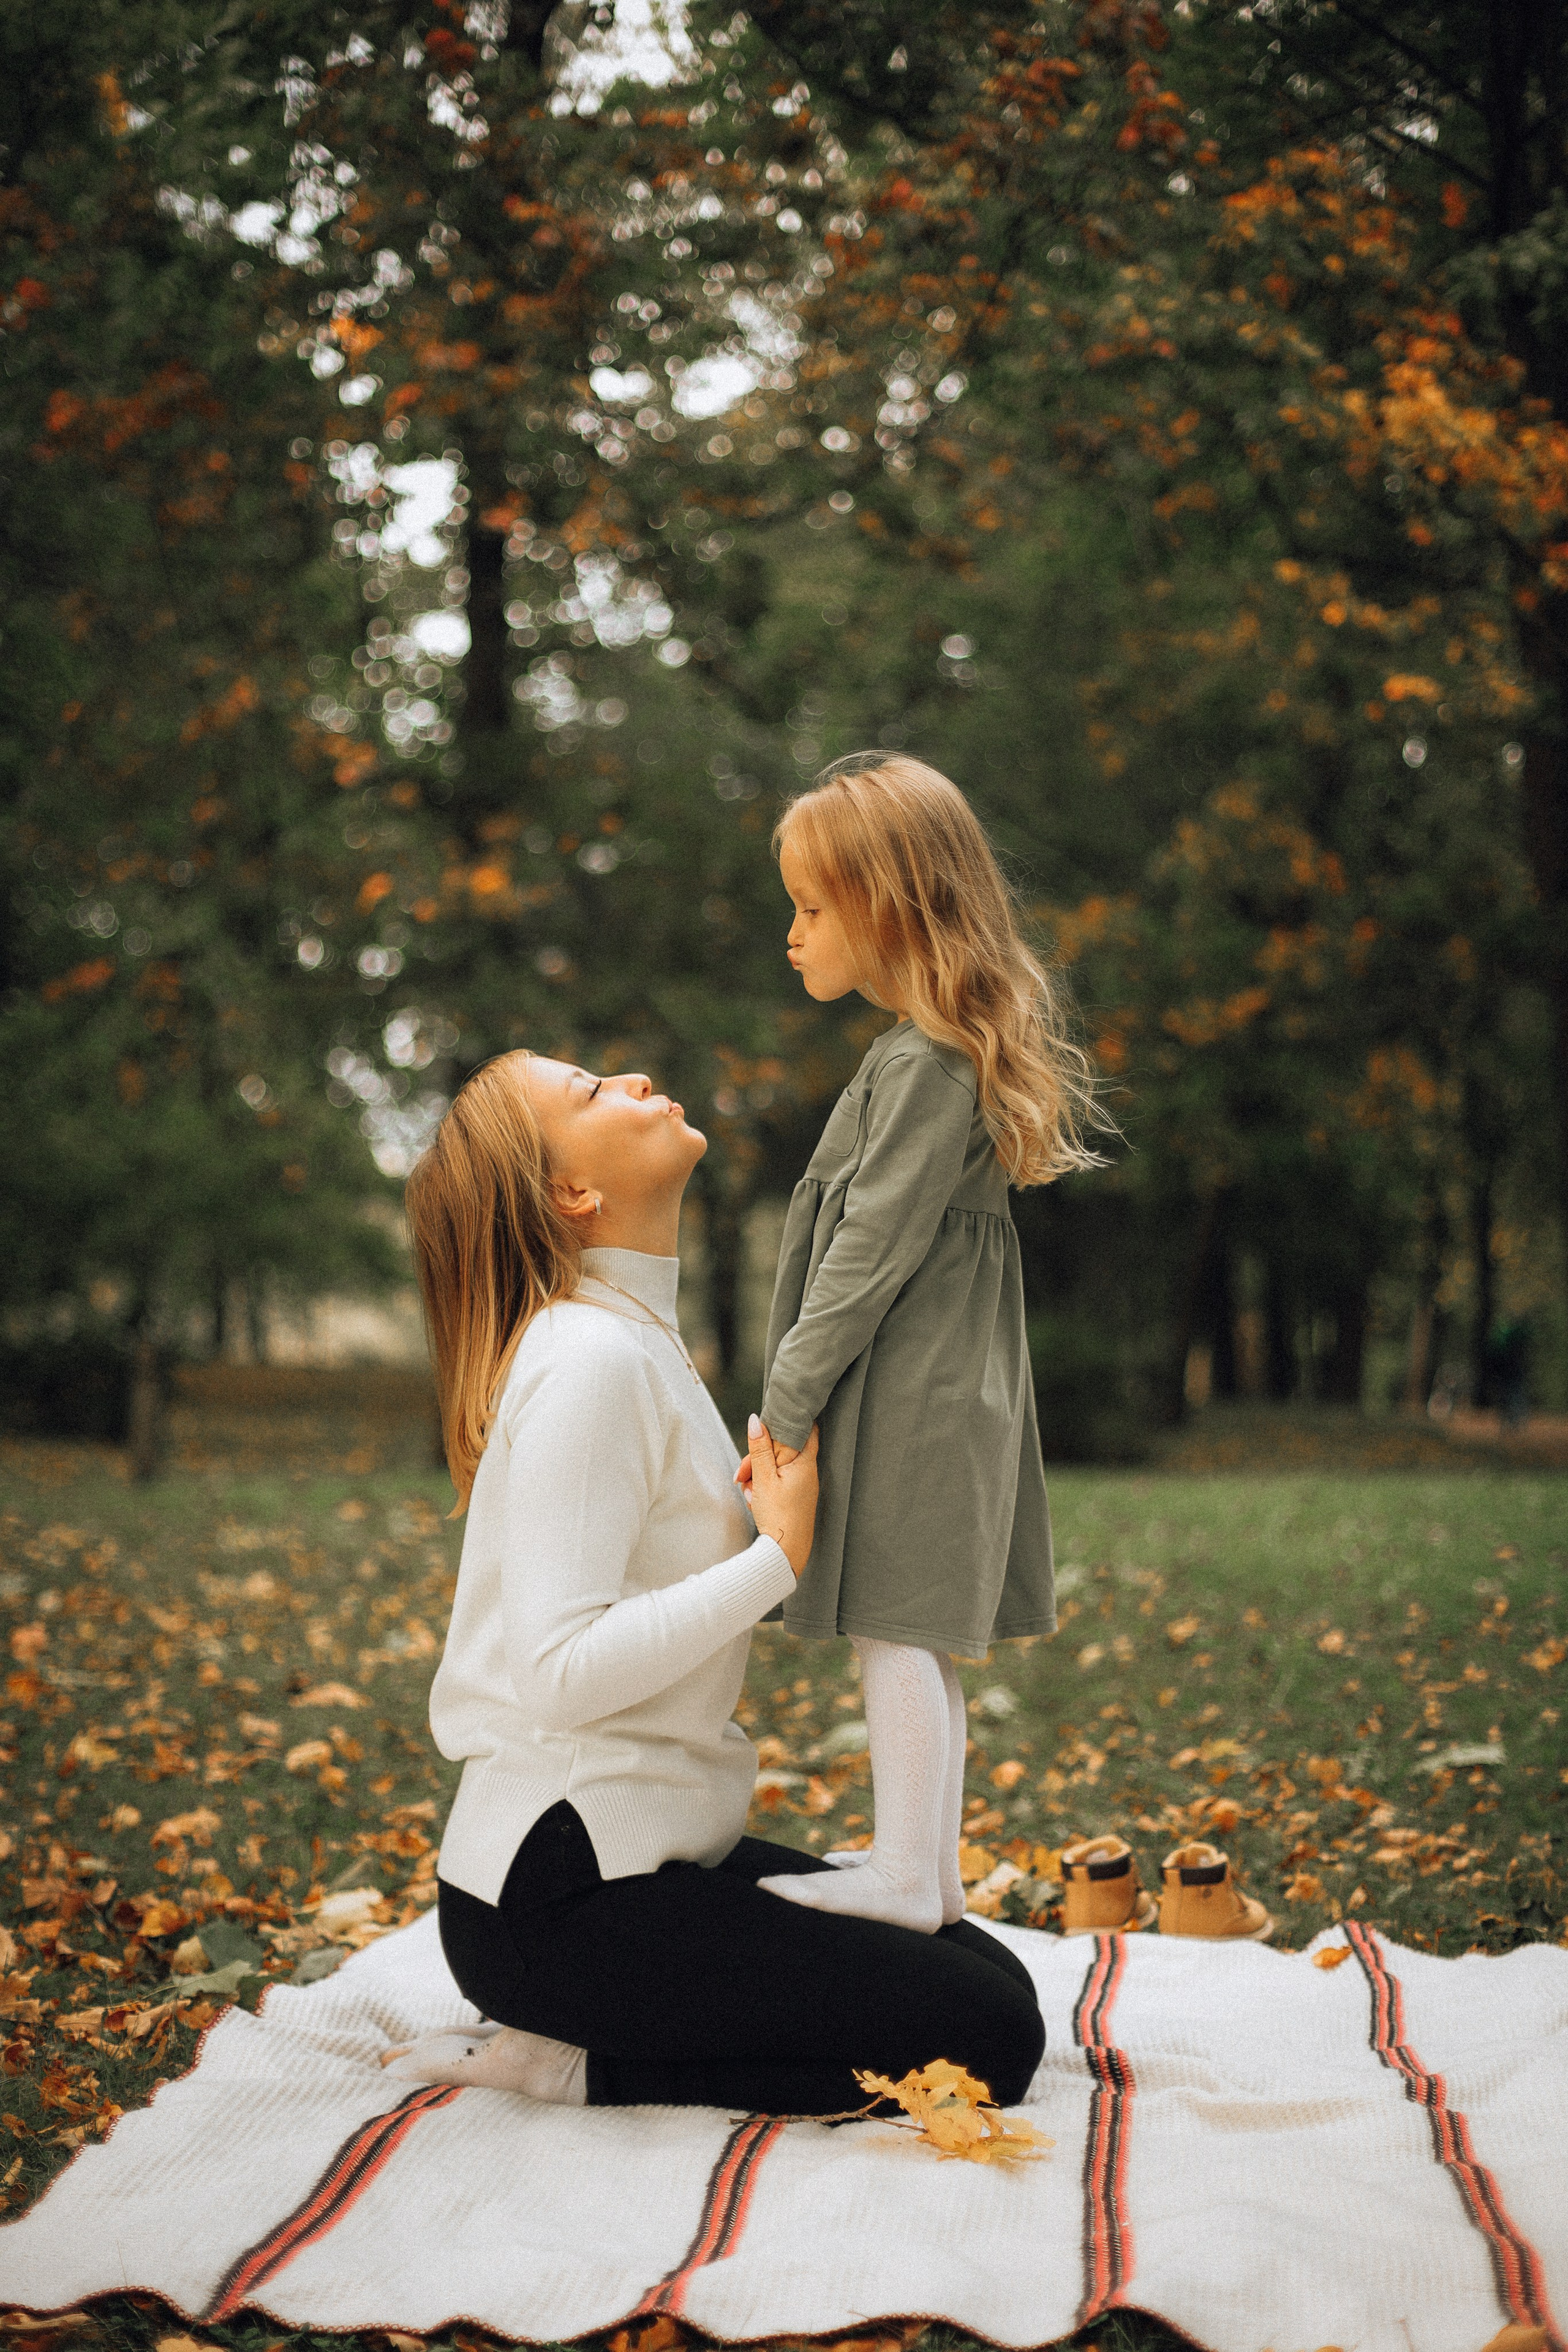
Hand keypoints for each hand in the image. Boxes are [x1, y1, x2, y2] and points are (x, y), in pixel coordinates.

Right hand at [743, 1415, 817, 1576]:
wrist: (785, 1552)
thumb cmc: (777, 1515)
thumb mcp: (763, 1479)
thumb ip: (759, 1449)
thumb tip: (756, 1420)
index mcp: (804, 1462)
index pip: (804, 1428)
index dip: (783, 1426)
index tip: (765, 1432)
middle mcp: (808, 1471)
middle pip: (781, 1451)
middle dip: (758, 1460)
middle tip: (742, 1476)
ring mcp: (802, 1485)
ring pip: (776, 1468)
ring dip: (758, 1477)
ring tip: (750, 1494)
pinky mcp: (796, 1497)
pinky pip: (778, 1483)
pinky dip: (764, 1489)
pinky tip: (755, 1502)